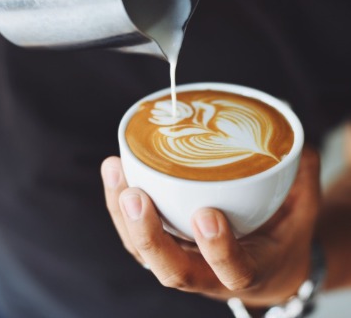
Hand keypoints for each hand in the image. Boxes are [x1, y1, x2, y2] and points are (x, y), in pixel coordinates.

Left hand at [101, 147, 319, 306]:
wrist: (262, 264)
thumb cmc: (280, 238)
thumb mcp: (301, 213)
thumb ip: (302, 180)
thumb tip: (297, 142)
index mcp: (247, 271)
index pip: (233, 272)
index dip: (218, 250)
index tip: (208, 216)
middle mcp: (207, 273)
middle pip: (172, 270)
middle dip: (149, 235)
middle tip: (135, 196)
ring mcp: (180, 260)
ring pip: (142, 251)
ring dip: (123, 214)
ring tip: (115, 171)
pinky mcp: (163, 245)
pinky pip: (134, 234)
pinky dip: (119, 204)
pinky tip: (115, 171)